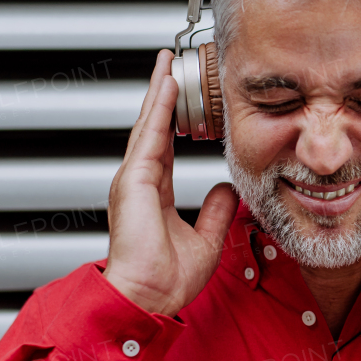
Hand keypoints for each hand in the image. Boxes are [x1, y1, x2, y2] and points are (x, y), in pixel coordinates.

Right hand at [103, 49, 237, 316]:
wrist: (148, 298)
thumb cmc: (166, 281)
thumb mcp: (206, 240)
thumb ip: (216, 212)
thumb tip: (227, 188)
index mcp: (154, 195)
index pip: (165, 145)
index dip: (173, 119)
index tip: (183, 94)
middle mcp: (140, 183)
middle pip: (153, 127)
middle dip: (163, 95)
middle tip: (170, 64)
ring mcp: (133, 181)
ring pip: (149, 124)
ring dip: (160, 92)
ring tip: (168, 62)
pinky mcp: (134, 182)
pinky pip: (149, 136)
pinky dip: (159, 108)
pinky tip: (167, 86)